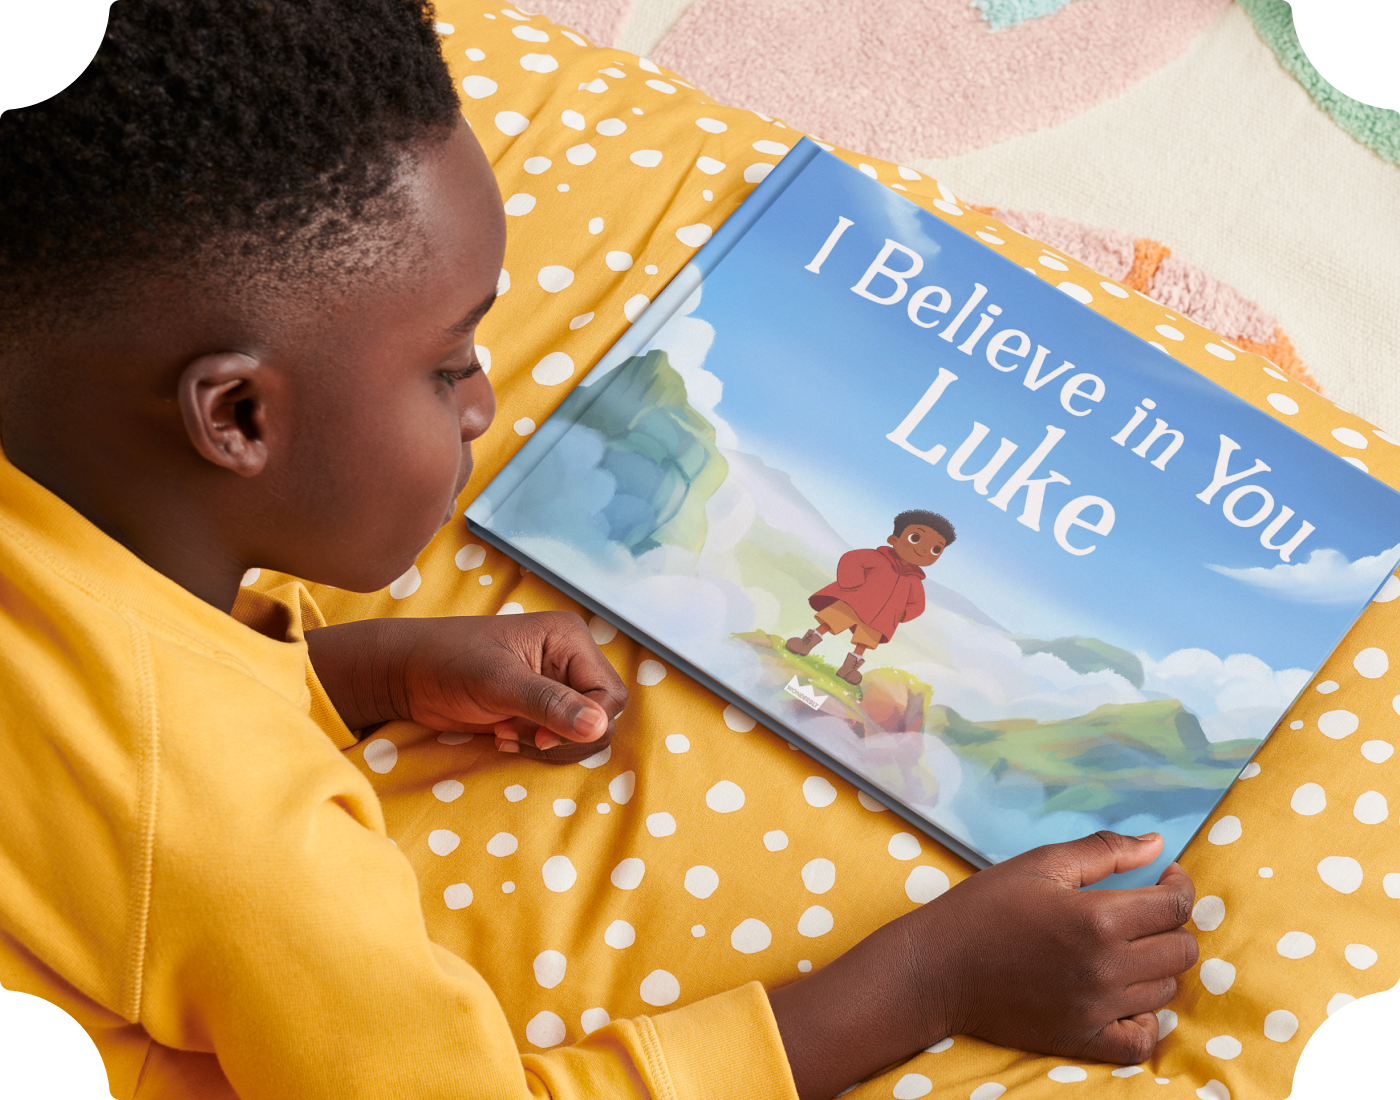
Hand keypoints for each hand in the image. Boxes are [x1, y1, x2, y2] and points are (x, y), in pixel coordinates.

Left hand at [306, 612, 627, 763]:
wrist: (405, 674)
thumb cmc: (447, 663)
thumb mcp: (497, 683)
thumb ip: (549, 704)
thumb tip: (600, 727)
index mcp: (569, 638)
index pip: (610, 694)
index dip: (585, 723)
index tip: (541, 738)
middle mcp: (570, 659)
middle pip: (603, 715)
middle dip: (565, 737)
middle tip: (521, 738)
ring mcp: (556, 683)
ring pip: (583, 731)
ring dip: (549, 744)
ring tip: (506, 735)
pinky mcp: (539, 706)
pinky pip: (560, 737)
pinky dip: (536, 746)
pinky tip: (502, 737)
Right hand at [768, 832, 1196, 1099]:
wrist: (937, 968)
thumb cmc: (984, 908)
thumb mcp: (1040, 864)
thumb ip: (1104, 851)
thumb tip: (1157, 845)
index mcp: (1097, 918)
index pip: (1175, 907)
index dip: (1180, 887)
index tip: (1166, 879)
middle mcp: (1105, 968)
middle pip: (1181, 951)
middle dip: (1172, 925)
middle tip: (1145, 913)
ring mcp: (1096, 1009)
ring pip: (1165, 990)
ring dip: (1156, 966)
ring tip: (1126, 948)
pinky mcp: (1082, 1039)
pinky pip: (1142, 1039)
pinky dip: (1144, 1019)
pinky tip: (1124, 996)